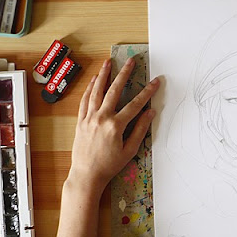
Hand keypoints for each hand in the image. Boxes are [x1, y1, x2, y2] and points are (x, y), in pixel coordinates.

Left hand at [65, 58, 159, 200]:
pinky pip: (85, 100)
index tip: (155, 82)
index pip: (135, 104)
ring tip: (109, 62)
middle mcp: (101, 118)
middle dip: (124, 74)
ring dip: (103, 75)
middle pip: (114, 91)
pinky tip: (94, 80)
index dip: (147, 91)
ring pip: (97, 91)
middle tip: (131, 61)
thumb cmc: (110, 165)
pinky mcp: (81, 121)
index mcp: (116, 126)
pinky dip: (90, 88)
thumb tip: (150, 112)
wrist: (86, 175)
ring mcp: (89, 118)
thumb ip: (140, 129)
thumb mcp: (130, 150)